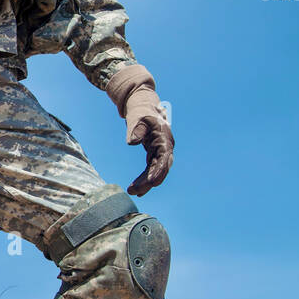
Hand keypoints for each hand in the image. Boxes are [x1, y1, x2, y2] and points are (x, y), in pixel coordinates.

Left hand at [106, 64, 173, 197]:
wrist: (142, 106)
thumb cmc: (140, 111)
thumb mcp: (137, 117)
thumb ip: (136, 128)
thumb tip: (132, 142)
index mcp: (164, 138)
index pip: (164, 158)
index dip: (159, 171)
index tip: (151, 182)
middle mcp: (165, 147)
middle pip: (161, 168)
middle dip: (150, 181)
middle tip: (136, 191)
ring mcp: (160, 151)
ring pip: (155, 171)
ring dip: (145, 183)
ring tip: (132, 192)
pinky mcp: (154, 154)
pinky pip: (150, 169)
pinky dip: (144, 179)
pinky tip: (135, 188)